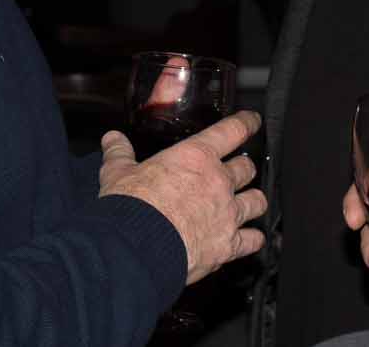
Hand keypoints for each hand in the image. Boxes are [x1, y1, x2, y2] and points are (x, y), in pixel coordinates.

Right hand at [100, 110, 266, 284]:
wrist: (139, 248)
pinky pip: (252, 240)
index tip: (251, 121)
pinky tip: (251, 238)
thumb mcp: (118, 173)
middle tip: (240, 169)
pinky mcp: (228, 245)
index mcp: (195, 157)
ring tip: (250, 201)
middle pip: (247, 167)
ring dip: (254, 200)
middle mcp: (218, 182)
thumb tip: (112, 140)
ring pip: (257, 201)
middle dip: (245, 167)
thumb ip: (119, 154)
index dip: (246, 123)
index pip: (231, 131)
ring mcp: (227, 214)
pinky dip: (253, 239)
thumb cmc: (131, 207)